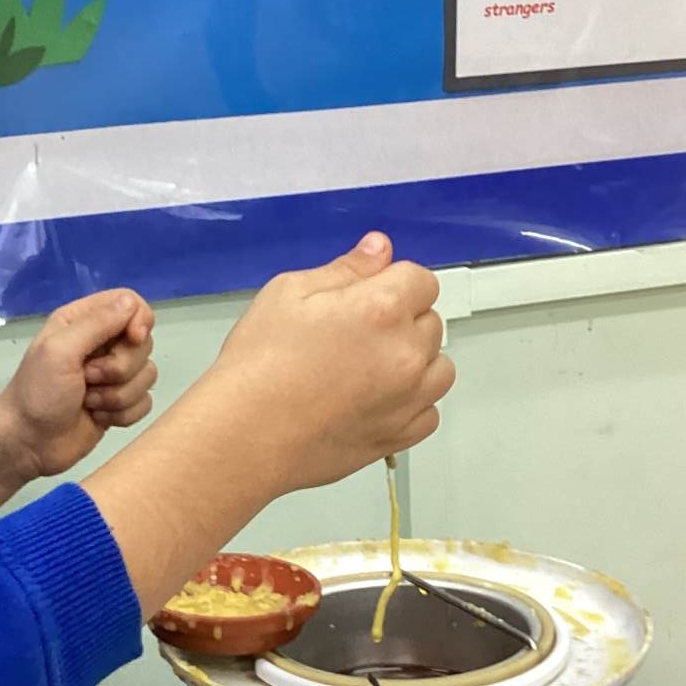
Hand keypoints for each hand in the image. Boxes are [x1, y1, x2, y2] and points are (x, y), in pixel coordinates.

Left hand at [0, 290, 157, 480]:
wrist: (29, 442)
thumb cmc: (39, 392)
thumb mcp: (60, 350)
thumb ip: (97, 323)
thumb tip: (133, 303)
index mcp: (83, 321)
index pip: (130, 303)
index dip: (139, 320)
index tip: (132, 339)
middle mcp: (101, 343)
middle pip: (143, 342)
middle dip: (120, 367)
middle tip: (88, 379)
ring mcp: (112, 376)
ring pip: (147, 375)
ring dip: (118, 394)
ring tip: (88, 402)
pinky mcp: (119, 403)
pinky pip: (145, 402)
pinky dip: (123, 414)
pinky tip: (98, 418)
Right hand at [203, 233, 453, 499]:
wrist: (245, 435)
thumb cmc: (259, 363)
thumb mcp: (288, 294)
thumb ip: (345, 269)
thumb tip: (379, 250)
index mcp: (382, 308)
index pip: (421, 280)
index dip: (393, 283)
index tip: (366, 296)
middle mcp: (406, 353)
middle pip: (430, 322)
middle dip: (402, 321)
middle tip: (354, 334)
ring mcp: (409, 399)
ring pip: (439, 368)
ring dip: (415, 361)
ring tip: (371, 368)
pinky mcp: (400, 436)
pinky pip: (429, 412)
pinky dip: (412, 403)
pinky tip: (377, 399)